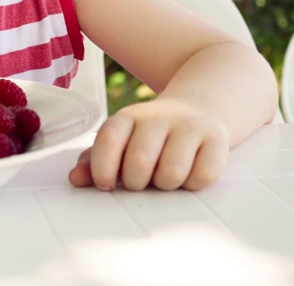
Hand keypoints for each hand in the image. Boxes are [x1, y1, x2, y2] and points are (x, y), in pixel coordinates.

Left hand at [68, 97, 228, 190]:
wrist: (200, 107)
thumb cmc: (151, 135)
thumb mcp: (123, 140)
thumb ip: (96, 160)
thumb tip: (76, 180)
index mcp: (128, 116)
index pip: (107, 140)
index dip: (102, 169)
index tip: (107, 184)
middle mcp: (158, 117)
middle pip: (138, 163)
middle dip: (136, 183)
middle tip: (142, 180)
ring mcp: (190, 127)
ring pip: (171, 174)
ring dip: (166, 186)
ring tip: (166, 176)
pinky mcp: (217, 140)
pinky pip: (202, 177)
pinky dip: (193, 184)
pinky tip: (189, 172)